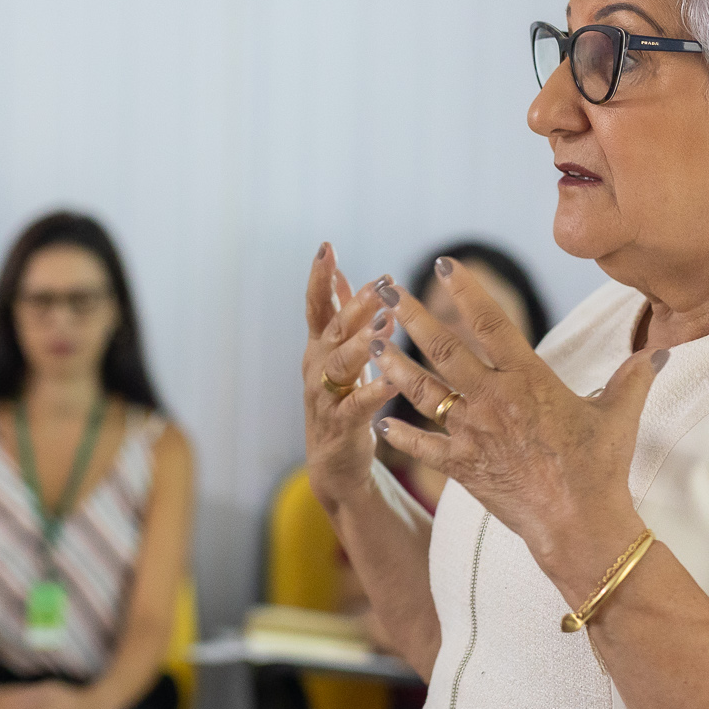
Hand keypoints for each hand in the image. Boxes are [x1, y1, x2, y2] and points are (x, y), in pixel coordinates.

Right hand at [301, 245, 401, 509]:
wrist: (335, 462)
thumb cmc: (342, 400)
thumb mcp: (339, 354)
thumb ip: (340, 316)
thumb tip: (342, 273)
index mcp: (319, 347)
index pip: (316, 305)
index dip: (319, 277)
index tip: (327, 247)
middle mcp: (317, 367)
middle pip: (332, 330)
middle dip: (354, 305)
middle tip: (379, 284)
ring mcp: (325, 397)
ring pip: (341, 365)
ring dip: (362, 344)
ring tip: (385, 327)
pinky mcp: (341, 426)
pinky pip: (356, 407)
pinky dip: (373, 393)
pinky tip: (392, 382)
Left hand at [371, 257, 665, 599]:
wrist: (579, 524)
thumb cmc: (600, 469)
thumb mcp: (618, 417)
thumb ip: (632, 378)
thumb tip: (660, 352)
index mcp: (528, 379)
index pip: (493, 323)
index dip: (468, 291)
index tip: (446, 264)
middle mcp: (493, 399)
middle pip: (443, 349)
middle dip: (411, 316)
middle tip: (385, 290)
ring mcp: (472, 432)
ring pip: (422, 391)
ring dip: (392, 366)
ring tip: (369, 345)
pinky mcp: (461, 466)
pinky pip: (423, 446)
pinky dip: (399, 434)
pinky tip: (378, 420)